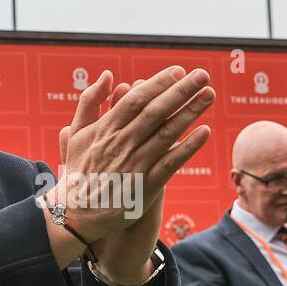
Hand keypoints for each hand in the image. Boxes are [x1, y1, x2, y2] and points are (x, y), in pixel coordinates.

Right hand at [52, 65, 213, 246]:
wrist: (77, 214)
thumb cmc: (79, 169)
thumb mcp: (77, 133)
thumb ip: (89, 101)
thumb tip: (108, 75)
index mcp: (105, 129)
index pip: (136, 100)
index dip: (158, 84)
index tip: (178, 71)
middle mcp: (121, 144)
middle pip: (155, 112)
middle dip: (180, 91)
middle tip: (202, 75)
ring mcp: (135, 165)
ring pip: (166, 134)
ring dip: (190, 113)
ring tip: (209, 95)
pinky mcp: (146, 187)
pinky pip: (170, 163)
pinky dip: (188, 147)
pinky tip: (205, 132)